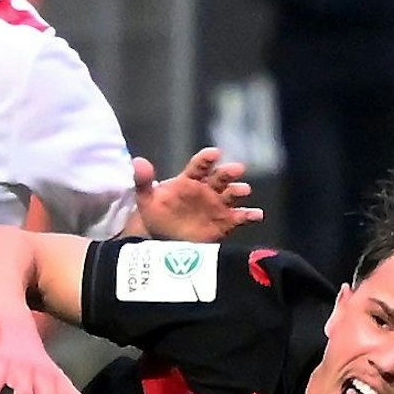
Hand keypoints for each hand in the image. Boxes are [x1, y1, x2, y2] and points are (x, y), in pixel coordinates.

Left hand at [131, 147, 262, 241]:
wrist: (163, 239)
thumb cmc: (158, 214)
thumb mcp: (146, 198)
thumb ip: (143, 181)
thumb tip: (137, 162)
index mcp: (190, 180)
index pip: (200, 166)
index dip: (207, 159)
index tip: (214, 153)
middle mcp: (207, 189)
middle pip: (220, 177)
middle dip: (228, 173)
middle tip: (236, 169)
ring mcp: (218, 205)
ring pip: (232, 195)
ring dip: (239, 191)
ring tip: (243, 190)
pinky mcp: (225, 222)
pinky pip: (240, 217)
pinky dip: (249, 215)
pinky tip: (256, 214)